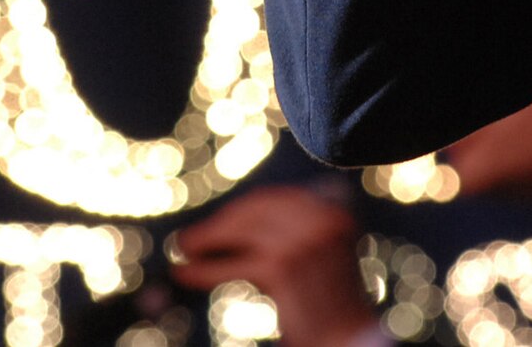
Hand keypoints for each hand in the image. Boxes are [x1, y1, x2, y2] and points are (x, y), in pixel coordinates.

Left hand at [167, 186, 378, 345]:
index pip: (274, 199)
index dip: (239, 211)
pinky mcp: (282, 267)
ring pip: (241, 232)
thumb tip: (230, 223)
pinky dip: (206, 269)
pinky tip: (187, 273)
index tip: (217, 223)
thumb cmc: (329, 306)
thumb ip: (287, 232)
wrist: (348, 341)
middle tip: (190, 238)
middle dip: (220, 223)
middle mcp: (320, 220)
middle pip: (255, 211)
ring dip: (206, 240)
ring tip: (184, 250)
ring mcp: (303, 242)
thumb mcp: (315, 255)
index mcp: (332, 211)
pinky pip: (233, 265)